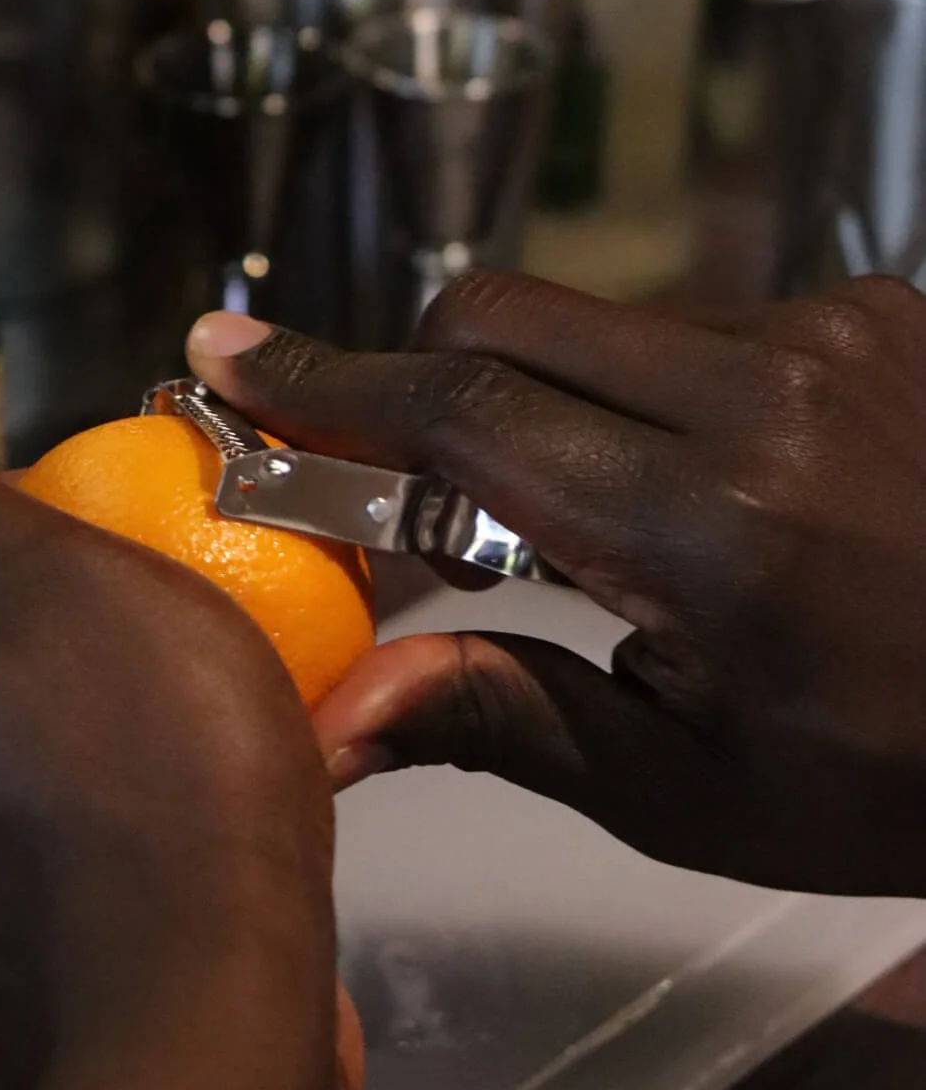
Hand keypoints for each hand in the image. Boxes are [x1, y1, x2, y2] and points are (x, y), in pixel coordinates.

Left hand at [0, 337, 359, 1089]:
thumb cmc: (162, 784)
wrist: (203, 1033)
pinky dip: (39, 865)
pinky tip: (127, 868)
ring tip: (155, 782)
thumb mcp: (51, 569)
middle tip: (150, 685)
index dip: (24, 567)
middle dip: (21, 666)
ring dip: (32, 767)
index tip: (113, 596)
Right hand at [189, 273, 925, 896]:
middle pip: (503, 317)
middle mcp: (768, 390)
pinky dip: (660, 388)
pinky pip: (697, 317)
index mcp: (714, 527)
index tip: (231, 363)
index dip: (331, 387)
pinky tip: (724, 482)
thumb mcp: (695, 790)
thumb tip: (332, 718)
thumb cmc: (894, 774)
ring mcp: (832, 325)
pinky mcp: (874, 299)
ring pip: (598, 319)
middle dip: (422, 380)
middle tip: (413, 485)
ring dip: (555, 398)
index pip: (470, 414)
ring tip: (614, 519)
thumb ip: (504, 718)